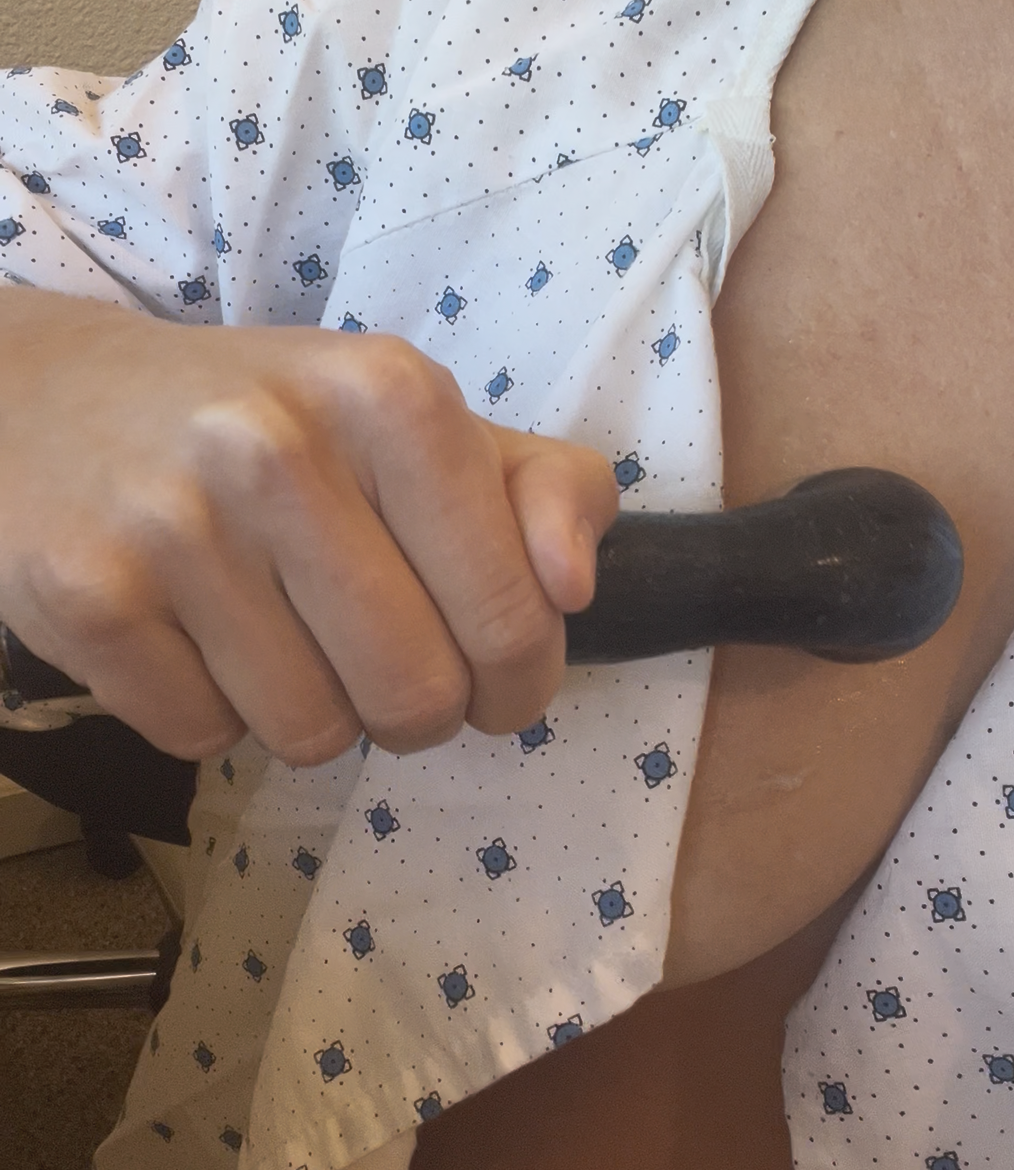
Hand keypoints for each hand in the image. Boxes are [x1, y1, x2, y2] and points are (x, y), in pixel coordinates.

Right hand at [0, 288, 617, 764]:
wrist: (58, 400)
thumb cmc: (281, 426)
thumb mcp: (428, 430)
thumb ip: (546, 492)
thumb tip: (575, 585)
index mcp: (392, 396)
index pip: (513, 615)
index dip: (520, 678)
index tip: (496, 678)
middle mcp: (279, 448)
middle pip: (417, 696)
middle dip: (420, 712)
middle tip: (388, 668)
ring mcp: (172, 522)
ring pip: (312, 734)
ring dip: (318, 713)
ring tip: (287, 638)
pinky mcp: (84, 595)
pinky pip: (207, 740)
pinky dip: (218, 714)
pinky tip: (198, 637)